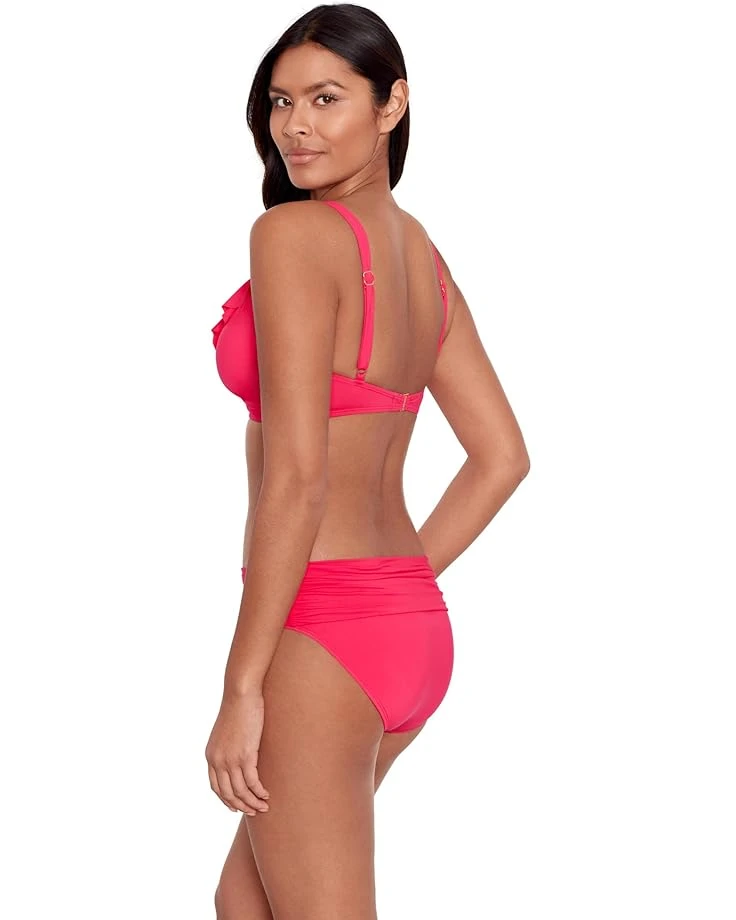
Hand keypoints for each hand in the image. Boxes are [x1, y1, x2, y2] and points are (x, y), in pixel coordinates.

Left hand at [205, 687, 270, 814]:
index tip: (236, 807)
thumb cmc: (237, 708)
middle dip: (241, 806)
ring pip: (240, 791)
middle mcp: (218, 761)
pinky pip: (252, 782)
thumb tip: (238, 754)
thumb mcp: (226, 731)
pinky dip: (259, 792)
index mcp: (211, 756)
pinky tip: (267, 794)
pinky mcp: (245, 755)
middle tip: (254, 811)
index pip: (216, 787)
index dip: (226, 800)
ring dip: (253, 803)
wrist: (240, 694)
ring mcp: (230, 760)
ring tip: (264, 807)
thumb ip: (228, 746)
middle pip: (227, 794)